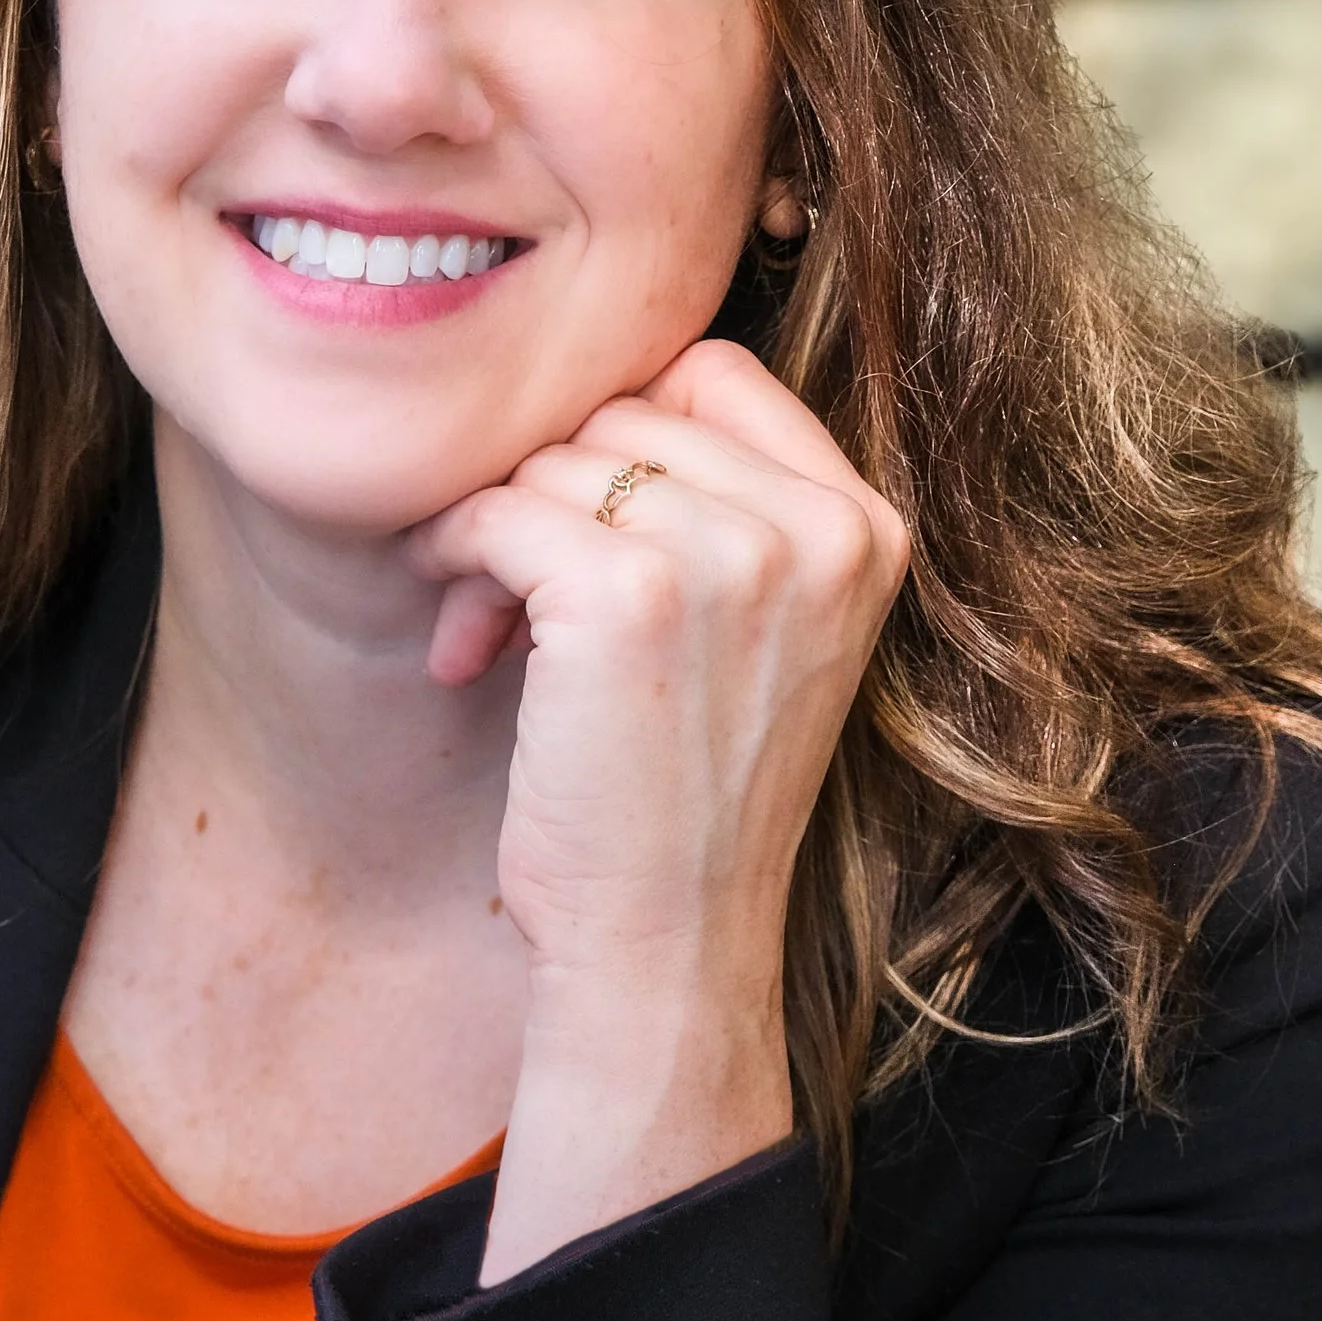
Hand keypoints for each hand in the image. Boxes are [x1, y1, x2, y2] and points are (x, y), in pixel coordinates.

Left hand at [409, 339, 907, 1277]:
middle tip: (512, 596)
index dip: (622, 434)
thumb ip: (727, 513)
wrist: (667, 949)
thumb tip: (596, 399)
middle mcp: (818, 528)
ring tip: (488, 636)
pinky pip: (497, 512)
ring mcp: (727, 556)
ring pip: (554, 459)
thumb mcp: (762, 637)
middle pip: (624, 410)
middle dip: (551, 491)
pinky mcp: (624, 597)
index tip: (583, 521)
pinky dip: (452, 558)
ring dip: (493, 535)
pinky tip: (457, 638)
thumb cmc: (688, 801)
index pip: (715, 371)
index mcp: (868, 527)